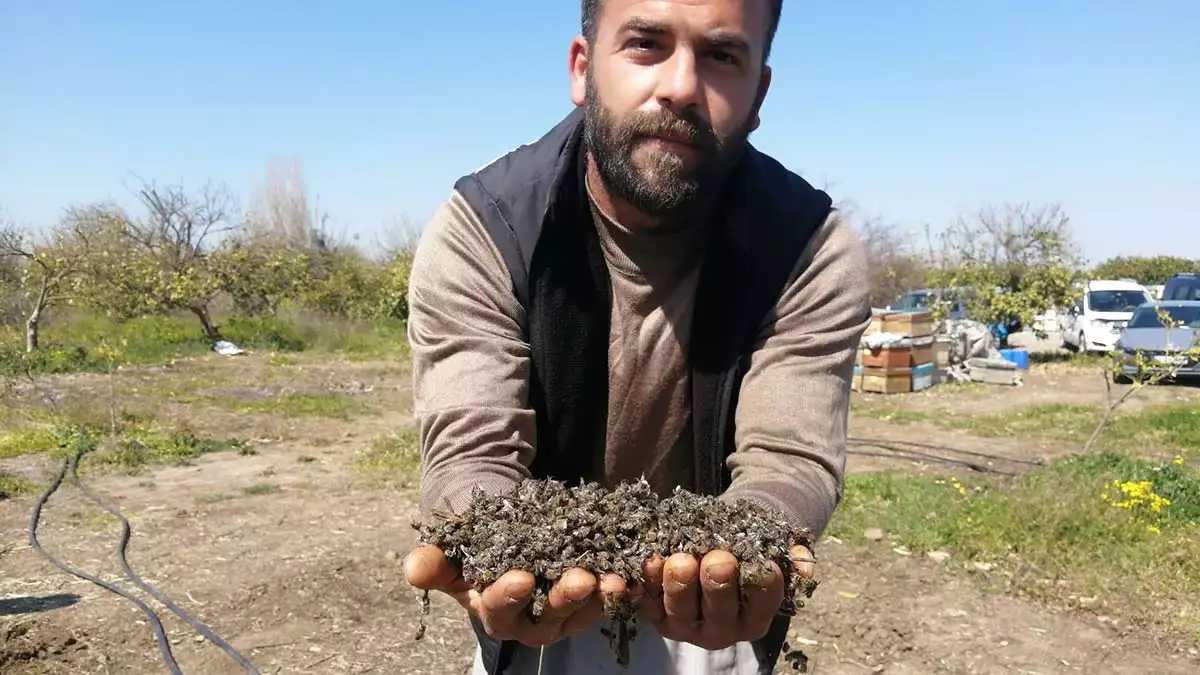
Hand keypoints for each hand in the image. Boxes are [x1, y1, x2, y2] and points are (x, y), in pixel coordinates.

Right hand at [403, 545, 630, 645]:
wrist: (505, 532)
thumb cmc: (473, 549)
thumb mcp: (451, 551)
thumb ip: (435, 562)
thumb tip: (413, 568)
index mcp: (495, 613)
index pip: (501, 610)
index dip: (509, 595)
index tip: (522, 576)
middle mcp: (533, 620)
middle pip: (550, 616)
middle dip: (565, 597)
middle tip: (580, 578)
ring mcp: (567, 611)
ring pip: (587, 608)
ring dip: (604, 594)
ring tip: (618, 576)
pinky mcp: (593, 595)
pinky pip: (612, 593)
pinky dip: (626, 582)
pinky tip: (639, 569)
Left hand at [635, 545, 815, 650]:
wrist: (710, 544)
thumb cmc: (746, 546)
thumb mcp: (771, 545)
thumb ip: (790, 552)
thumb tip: (804, 565)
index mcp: (754, 616)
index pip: (763, 602)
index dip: (765, 585)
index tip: (765, 566)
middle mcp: (721, 628)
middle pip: (719, 612)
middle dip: (719, 585)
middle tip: (719, 560)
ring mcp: (685, 623)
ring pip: (680, 610)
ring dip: (678, 585)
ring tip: (680, 560)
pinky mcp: (655, 613)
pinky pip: (645, 602)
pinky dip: (640, 586)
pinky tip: (641, 566)